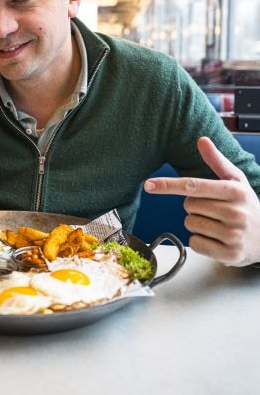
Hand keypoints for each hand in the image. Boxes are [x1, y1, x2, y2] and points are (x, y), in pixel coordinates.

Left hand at [144, 136, 259, 266]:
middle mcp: (235, 212)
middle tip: (213, 210)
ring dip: (197, 224)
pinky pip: (195, 244)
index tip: (149, 185)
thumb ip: (217, 161)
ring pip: (190, 224)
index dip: (169, 185)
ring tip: (216, 224)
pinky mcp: (229, 254)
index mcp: (234, 191)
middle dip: (195, 206)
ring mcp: (233, 235)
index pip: (194, 186)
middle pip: (188, 205)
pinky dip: (200, 241)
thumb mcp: (236, 181)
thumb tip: (202, 140)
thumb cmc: (246, 205)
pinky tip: (216, 239)